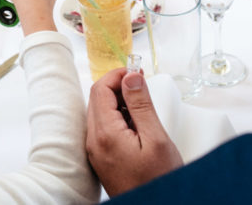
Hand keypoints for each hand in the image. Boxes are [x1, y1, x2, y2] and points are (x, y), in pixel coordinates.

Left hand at [86, 68, 182, 195]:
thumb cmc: (158, 180)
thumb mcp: (156, 138)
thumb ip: (141, 105)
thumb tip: (131, 76)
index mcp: (105, 134)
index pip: (100, 89)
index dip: (118, 75)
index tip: (137, 72)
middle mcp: (94, 142)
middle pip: (97, 99)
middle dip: (118, 86)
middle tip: (142, 85)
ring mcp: (95, 151)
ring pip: (99, 112)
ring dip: (118, 102)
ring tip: (143, 108)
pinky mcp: (101, 157)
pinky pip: (103, 128)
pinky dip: (117, 117)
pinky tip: (137, 124)